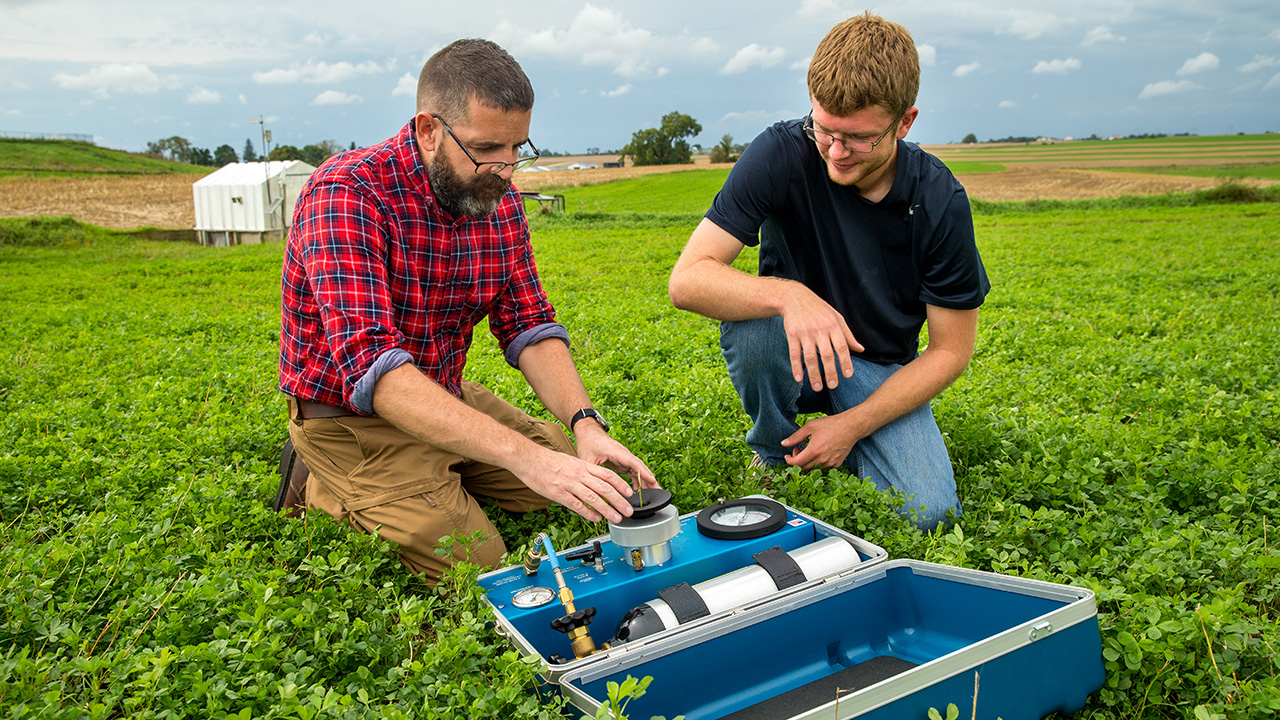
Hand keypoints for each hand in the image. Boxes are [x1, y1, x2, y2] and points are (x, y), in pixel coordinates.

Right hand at [518, 444, 638, 523]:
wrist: (528, 458)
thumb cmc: (547, 461)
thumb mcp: (570, 462)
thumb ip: (583, 471)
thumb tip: (594, 481)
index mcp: (583, 465)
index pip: (607, 474)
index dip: (620, 484)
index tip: (629, 493)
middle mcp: (579, 474)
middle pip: (604, 487)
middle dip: (619, 500)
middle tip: (628, 510)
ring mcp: (569, 484)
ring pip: (593, 497)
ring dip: (607, 509)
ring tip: (617, 518)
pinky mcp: (558, 493)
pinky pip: (577, 504)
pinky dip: (588, 512)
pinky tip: (596, 519)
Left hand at [573, 422, 659, 490]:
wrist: (589, 433)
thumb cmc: (588, 443)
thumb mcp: (587, 459)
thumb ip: (591, 473)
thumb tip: (592, 489)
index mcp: (617, 452)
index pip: (634, 463)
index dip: (643, 472)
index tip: (652, 481)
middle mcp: (624, 455)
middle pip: (640, 467)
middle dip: (650, 479)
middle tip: (659, 491)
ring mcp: (624, 459)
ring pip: (638, 471)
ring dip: (646, 482)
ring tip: (653, 494)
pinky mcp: (622, 463)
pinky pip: (633, 473)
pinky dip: (637, 481)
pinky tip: (638, 491)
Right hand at [780, 284, 863, 391]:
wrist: (795, 298)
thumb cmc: (819, 309)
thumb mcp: (836, 318)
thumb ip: (848, 335)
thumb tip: (861, 350)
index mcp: (833, 326)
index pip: (842, 347)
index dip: (845, 361)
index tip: (848, 375)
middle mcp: (819, 330)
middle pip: (827, 354)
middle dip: (830, 372)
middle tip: (833, 386)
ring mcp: (805, 333)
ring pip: (810, 357)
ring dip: (814, 374)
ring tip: (817, 388)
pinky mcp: (792, 334)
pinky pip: (794, 353)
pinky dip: (796, 367)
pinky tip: (799, 378)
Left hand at [782, 414, 859, 471]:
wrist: (850, 427)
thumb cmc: (830, 424)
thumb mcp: (810, 427)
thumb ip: (795, 437)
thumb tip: (783, 443)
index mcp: (814, 451)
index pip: (796, 464)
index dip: (789, 461)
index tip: (787, 456)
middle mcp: (822, 460)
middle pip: (803, 468)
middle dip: (797, 461)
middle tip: (798, 450)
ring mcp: (830, 463)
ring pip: (813, 469)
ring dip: (807, 463)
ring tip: (809, 450)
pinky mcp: (837, 464)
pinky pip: (823, 468)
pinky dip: (817, 463)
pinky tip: (819, 452)